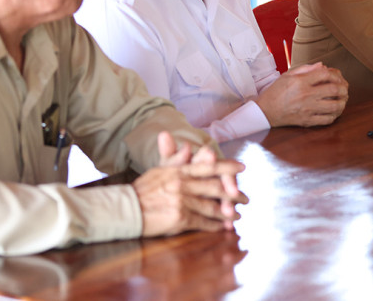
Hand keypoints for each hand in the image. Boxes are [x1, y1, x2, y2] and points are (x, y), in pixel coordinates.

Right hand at [133, 133, 248, 236]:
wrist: (126, 209)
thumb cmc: (141, 190)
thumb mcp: (158, 170)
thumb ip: (175, 159)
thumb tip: (188, 146)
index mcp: (179, 170)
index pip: (208, 166)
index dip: (227, 166)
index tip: (242, 167)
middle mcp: (183, 183)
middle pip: (215, 187)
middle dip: (233, 193)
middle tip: (246, 198)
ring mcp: (183, 201)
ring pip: (212, 206)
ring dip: (227, 212)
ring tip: (237, 216)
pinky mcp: (180, 217)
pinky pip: (203, 221)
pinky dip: (214, 225)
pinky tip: (222, 226)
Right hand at [255, 63, 347, 127]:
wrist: (265, 111)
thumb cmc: (276, 92)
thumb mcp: (287, 75)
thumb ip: (306, 69)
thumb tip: (322, 66)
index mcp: (300, 82)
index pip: (325, 74)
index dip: (334, 74)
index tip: (336, 76)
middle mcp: (306, 95)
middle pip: (333, 89)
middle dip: (343, 88)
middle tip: (344, 88)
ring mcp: (307, 109)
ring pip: (334, 106)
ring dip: (342, 102)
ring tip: (343, 99)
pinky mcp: (307, 121)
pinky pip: (327, 120)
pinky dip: (335, 115)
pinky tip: (334, 111)